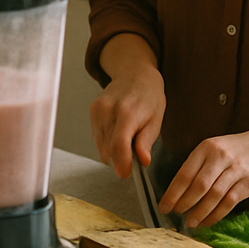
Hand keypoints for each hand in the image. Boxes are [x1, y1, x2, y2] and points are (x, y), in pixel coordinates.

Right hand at [89, 63, 164, 178]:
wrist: (135, 74)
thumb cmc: (149, 96)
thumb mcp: (156, 120)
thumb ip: (146, 141)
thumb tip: (143, 160)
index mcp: (128, 113)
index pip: (119, 145)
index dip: (122, 164)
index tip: (126, 173)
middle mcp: (109, 110)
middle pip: (108, 148)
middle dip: (120, 160)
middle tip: (133, 157)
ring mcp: (98, 110)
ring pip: (100, 145)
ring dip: (113, 151)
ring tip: (127, 139)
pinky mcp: (92, 111)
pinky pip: (97, 137)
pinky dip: (107, 141)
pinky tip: (118, 132)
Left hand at [158, 131, 248, 228]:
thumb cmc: (232, 150)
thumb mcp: (212, 149)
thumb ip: (196, 166)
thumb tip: (176, 191)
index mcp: (206, 147)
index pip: (185, 173)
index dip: (173, 192)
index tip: (164, 206)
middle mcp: (221, 157)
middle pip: (199, 185)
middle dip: (184, 203)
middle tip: (175, 214)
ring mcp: (237, 169)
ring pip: (214, 196)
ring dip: (200, 212)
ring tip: (190, 222)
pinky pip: (230, 202)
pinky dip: (216, 214)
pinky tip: (207, 221)